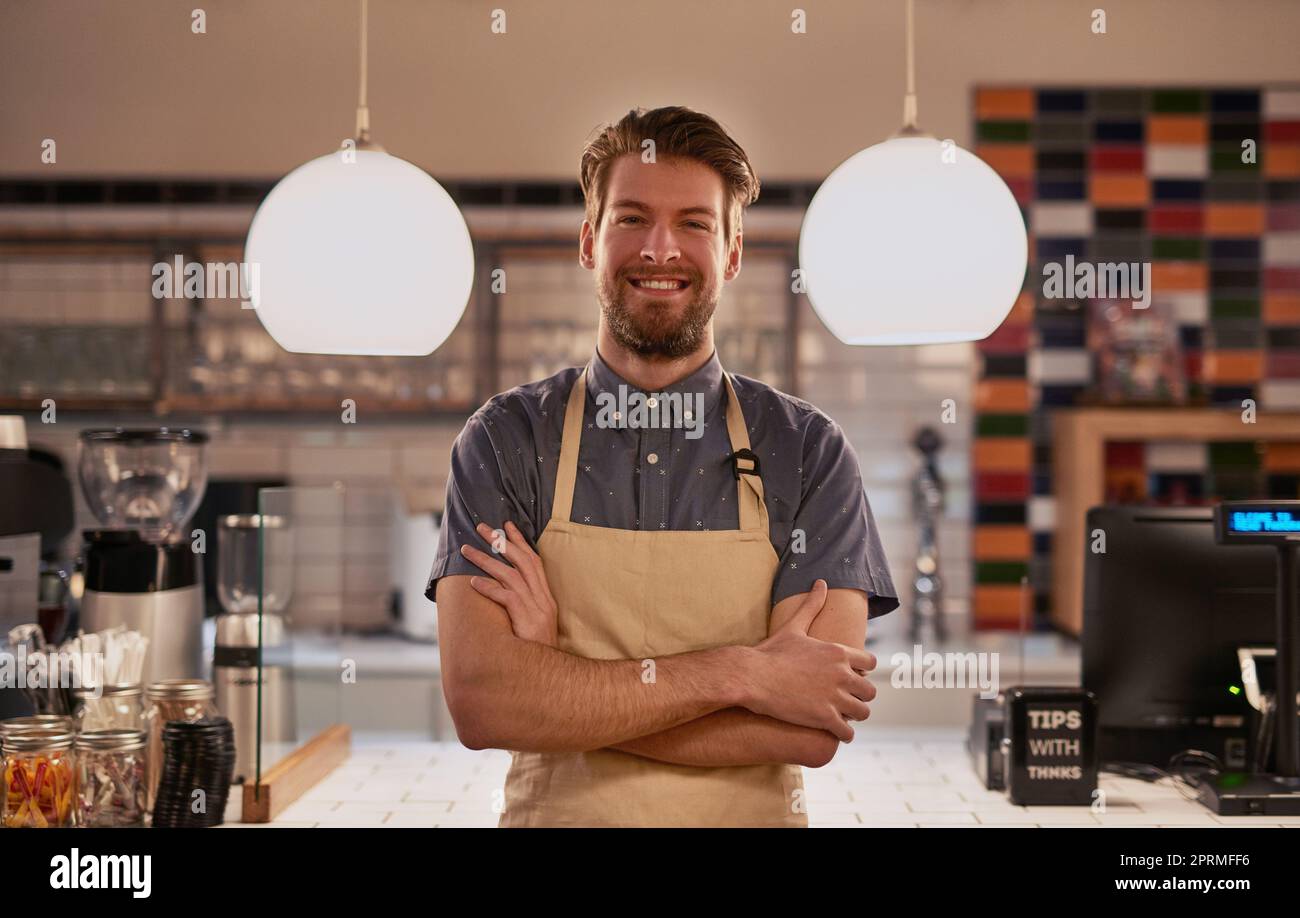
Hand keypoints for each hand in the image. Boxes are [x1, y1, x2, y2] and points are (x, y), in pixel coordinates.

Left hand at [460, 520, 557, 646]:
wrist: (548, 672)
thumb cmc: (536, 648)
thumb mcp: (533, 622)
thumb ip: (523, 604)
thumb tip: (501, 590)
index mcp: (545, 596)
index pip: (534, 560)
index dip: (520, 541)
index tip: (506, 525)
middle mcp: (542, 598)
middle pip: (522, 561)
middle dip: (502, 542)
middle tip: (482, 528)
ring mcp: (536, 608)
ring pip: (510, 575)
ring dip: (487, 560)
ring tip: (467, 551)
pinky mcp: (527, 620)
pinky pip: (507, 598)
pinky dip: (490, 588)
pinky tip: (474, 583)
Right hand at [744, 580, 876, 741]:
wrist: (751, 677)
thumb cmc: (770, 653)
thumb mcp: (794, 627)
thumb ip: (812, 605)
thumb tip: (821, 582)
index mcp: (838, 652)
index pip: (870, 663)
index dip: (862, 671)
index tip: (851, 676)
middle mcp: (842, 674)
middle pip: (869, 690)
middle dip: (860, 695)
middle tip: (847, 700)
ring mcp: (835, 697)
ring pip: (862, 712)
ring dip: (854, 716)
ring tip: (843, 718)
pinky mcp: (825, 718)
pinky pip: (848, 732)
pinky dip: (844, 734)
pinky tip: (835, 732)